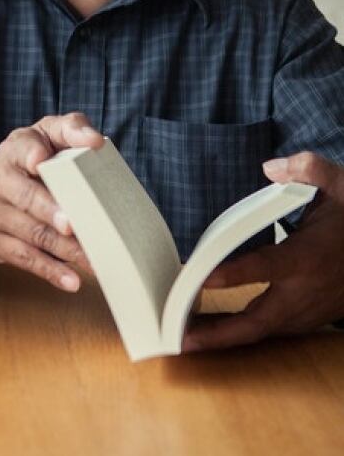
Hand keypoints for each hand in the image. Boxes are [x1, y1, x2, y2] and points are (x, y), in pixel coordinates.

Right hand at [0, 113, 103, 291]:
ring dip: (62, 249)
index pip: (21, 149)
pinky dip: (50, 271)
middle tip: (73, 224)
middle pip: (26, 197)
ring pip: (30, 233)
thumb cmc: (31, 156)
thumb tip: (95, 141)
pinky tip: (72, 281)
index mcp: (13, 150)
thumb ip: (71, 129)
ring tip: (92, 259)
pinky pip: (25, 259)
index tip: (42, 159)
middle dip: (49, 211)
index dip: (32, 154)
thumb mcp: (46, 134)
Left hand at [183, 151, 343, 351]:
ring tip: (179, 335)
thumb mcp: (341, 187)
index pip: (266, 266)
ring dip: (221, 336)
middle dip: (217, 332)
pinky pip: (265, 331)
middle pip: (256, 320)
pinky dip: (236, 333)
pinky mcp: (303, 320)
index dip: (233, 274)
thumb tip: (270, 168)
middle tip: (176, 333)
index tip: (199, 277)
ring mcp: (304, 311)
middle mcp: (304, 291)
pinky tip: (207, 329)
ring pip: (259, 331)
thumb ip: (308, 170)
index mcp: (307, 257)